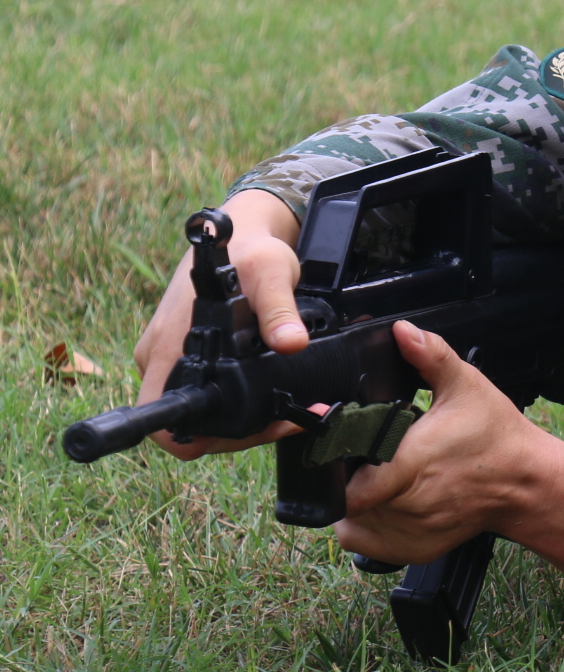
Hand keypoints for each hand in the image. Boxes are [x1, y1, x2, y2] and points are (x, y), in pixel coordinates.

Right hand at [131, 188, 308, 459]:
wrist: (243, 233)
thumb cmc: (250, 251)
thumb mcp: (270, 273)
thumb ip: (279, 309)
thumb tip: (291, 343)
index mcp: (167, 348)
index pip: (163, 421)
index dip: (199, 438)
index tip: (251, 431)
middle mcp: (161, 359)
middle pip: (189, 428)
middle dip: (240, 433)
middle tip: (291, 421)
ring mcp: (172, 360)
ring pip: (203, 416)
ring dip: (246, 422)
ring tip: (294, 413)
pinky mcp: (190, 358)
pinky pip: (210, 396)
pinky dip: (243, 406)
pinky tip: (280, 401)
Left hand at [334, 321, 563, 593]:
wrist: (526, 482)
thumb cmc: (496, 436)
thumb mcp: (466, 386)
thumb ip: (430, 356)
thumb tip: (403, 331)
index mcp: (410, 464)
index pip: (347, 484)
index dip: (336, 465)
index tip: (344, 447)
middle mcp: (407, 504)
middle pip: (347, 497)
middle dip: (349, 474)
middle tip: (368, 453)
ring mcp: (409, 531)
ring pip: (351, 520)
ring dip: (355, 498)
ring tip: (379, 473)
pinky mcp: (413, 550)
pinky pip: (364, 541)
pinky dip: (363, 523)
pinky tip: (382, 498)